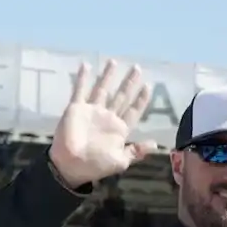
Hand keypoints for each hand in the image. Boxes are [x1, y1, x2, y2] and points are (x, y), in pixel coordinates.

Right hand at [48, 60, 156, 188]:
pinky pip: (80, 90)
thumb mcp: (121, 161)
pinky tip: (86, 65)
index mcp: (119, 129)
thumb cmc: (97, 165)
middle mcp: (107, 117)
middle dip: (129, 82)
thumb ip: (136, 151)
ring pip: (102, 89)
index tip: (148, 86)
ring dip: (108, 76)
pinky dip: (83, 78)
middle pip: (121, 96)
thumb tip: (155, 144)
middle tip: (137, 67)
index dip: (140, 100)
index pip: (133, 111)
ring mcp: (92, 111)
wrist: (71, 165)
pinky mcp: (77, 108)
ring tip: (114, 61)